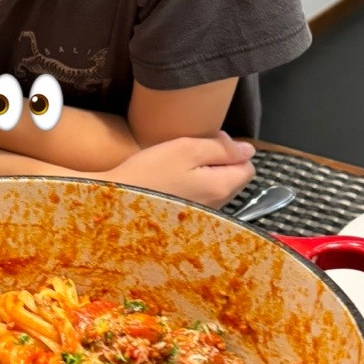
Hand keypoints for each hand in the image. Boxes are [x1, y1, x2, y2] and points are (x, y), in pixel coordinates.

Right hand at [104, 133, 254, 206]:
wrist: (115, 204)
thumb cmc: (149, 172)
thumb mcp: (186, 149)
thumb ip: (221, 148)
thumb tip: (248, 149)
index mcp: (221, 188)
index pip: (248, 167)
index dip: (232, 150)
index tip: (207, 142)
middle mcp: (218, 207)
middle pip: (233, 178)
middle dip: (219, 162)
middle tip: (188, 151)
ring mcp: (203, 217)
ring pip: (216, 188)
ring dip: (204, 174)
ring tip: (178, 166)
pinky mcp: (187, 221)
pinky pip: (200, 199)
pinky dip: (192, 188)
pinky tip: (171, 182)